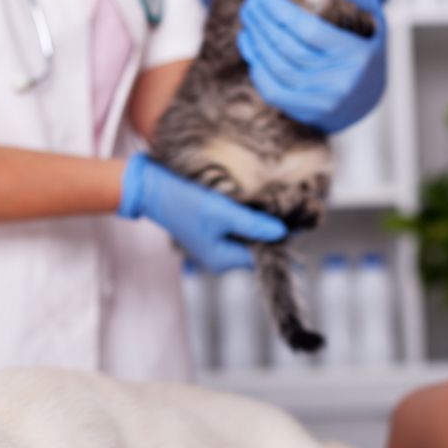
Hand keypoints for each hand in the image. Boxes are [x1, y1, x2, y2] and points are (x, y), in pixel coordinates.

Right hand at [118, 154, 286, 272]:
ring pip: (247, 235)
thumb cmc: (183, 201)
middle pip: (256, 246)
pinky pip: (235, 227)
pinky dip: (244, 216)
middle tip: (286, 205)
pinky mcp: (210, 230)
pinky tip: (250, 200)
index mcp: (222, 259)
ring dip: (257, 220)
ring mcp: (214, 244)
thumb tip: (282, 233)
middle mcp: (219, 257)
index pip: (262, 254)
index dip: (280, 237)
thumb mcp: (221, 211)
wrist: (151, 188)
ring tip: (270, 201)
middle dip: (269, 228)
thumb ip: (252, 223)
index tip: (296, 217)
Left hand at [237, 0, 385, 133]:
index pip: (308, 29)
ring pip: (278, 68)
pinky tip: (251, 48)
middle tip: (249, 4)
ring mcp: (322, 99)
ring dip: (257, 43)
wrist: (367, 102)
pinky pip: (274, 92)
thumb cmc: (365, 53)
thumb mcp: (376, 25)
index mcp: (353, 53)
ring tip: (248, 22)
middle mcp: (338, 79)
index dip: (280, 12)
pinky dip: (258, 70)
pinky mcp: (307, 113)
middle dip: (263, 23)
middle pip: (289, 47)